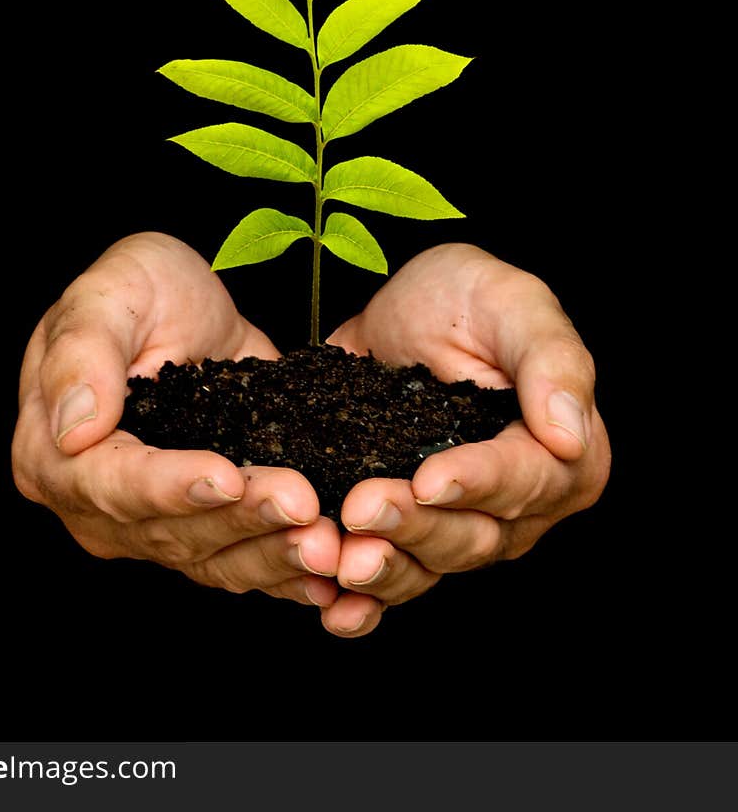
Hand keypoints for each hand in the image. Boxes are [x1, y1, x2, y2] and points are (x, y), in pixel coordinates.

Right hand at [12, 233, 341, 609]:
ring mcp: (153, 524)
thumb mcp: (109, 293)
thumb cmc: (136, 288)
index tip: (227, 477)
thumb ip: (81, 353)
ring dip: (273, 555)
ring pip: (213, 558)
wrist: (185, 302)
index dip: (169, 486)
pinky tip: (332, 572)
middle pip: (169, 531)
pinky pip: (244, 561)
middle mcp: (99, 505)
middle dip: (241, 520)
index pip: (110, 484)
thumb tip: (73, 429)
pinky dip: (289, 571)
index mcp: (55, 453)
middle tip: (304, 504)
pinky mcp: (205, 527)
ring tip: (328, 543)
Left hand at [323, 243, 610, 636]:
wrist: (403, 309)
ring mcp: (462, 522)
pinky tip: (335, 609)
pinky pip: (395, 577)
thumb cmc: (469, 295)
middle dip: (416, 525)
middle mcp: (520, 504)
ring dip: (386, 567)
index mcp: (563, 454)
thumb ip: (552, 360)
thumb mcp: (514, 302)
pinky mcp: (411, 527)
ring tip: (342, 558)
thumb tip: (570, 435)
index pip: (526, 479)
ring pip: (431, 564)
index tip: (430, 478)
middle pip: (475, 534)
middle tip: (361, 507)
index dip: (477, 483)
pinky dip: (366, 602)